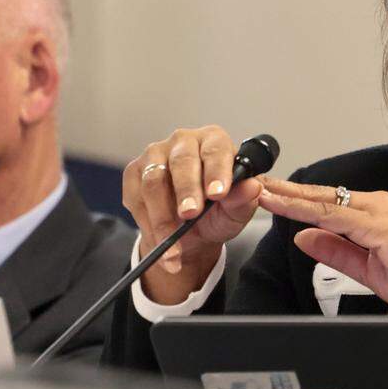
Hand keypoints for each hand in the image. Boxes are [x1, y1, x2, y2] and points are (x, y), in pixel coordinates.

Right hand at [123, 125, 261, 303]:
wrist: (190, 232)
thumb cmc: (218, 213)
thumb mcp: (236, 212)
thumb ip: (244, 200)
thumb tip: (253, 187)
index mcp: (214, 141)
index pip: (216, 150)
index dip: (217, 171)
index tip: (218, 195)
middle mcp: (183, 141)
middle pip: (182, 161)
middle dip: (186, 191)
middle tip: (190, 216)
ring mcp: (155, 154)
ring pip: (154, 182)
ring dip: (163, 218)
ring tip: (174, 247)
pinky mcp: (134, 172)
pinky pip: (136, 197)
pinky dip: (147, 224)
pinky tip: (160, 243)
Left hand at [257, 178, 387, 313]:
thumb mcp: (369, 268)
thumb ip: (336, 251)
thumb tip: (304, 237)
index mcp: (376, 214)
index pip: (328, 203)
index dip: (296, 199)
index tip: (270, 196)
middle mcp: (376, 206)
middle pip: (321, 195)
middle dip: (286, 190)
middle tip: (255, 183)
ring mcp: (378, 213)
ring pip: (323, 200)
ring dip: (289, 196)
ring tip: (260, 190)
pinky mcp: (379, 226)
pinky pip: (334, 215)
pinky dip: (304, 210)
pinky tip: (284, 208)